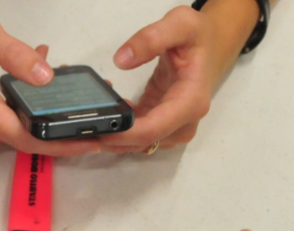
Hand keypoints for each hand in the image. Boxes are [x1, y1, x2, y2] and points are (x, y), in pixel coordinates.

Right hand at [0, 9, 99, 156]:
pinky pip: (9, 131)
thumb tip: (46, 77)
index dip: (60, 142)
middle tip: (95, 116)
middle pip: (27, 143)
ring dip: (47, 124)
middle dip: (62, 133)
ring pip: (20, 139)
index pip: (24, 137)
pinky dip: (30, 117)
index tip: (91, 140)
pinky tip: (43, 95)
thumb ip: (15, 54)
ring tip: (73, 97)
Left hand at [98, 5, 240, 153]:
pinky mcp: (161, 126)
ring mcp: (174, 128)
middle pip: (143, 142)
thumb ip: (151, 38)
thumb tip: (121, 61)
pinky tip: (108, 109)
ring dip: (114, 134)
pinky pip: (137, 136)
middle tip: (82, 123)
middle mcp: (184, 123)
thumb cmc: (198, 36)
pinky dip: (120, 128)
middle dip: (112, 137)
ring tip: (93, 112)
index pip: (153, 129)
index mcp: (191, 102)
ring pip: (137, 144)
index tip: (98, 128)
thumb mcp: (181, 24)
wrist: (211, 46)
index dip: (124, 134)